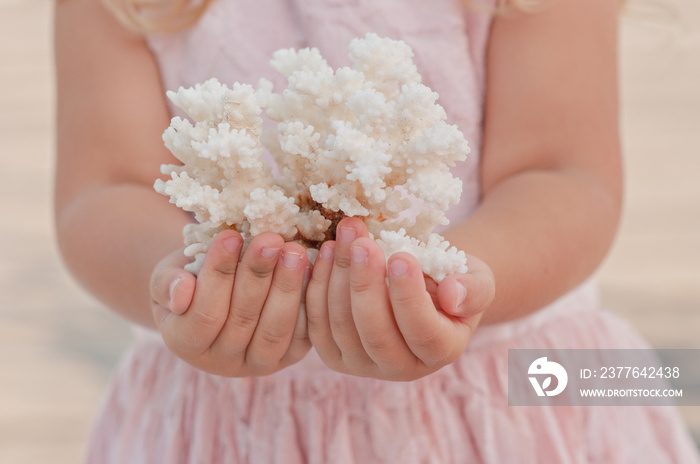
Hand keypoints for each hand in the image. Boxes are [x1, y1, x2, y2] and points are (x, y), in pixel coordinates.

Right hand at [150, 230, 310, 376]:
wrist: (215, 293)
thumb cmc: (187, 278)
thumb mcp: (166, 275)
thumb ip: (166, 283)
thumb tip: (180, 292)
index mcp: (185, 343)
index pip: (204, 313)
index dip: (217, 275)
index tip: (229, 236)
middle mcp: (222, 362)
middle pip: (242, 321)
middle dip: (258, 275)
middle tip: (271, 239)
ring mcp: (257, 363)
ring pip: (275, 330)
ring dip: (287, 288)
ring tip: (294, 251)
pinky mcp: (289, 357)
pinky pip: (302, 335)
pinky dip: (308, 302)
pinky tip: (313, 269)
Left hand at [306, 218, 494, 380]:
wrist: (422, 284)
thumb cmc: (452, 279)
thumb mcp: (475, 278)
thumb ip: (473, 289)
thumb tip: (453, 295)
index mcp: (440, 352)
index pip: (423, 332)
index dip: (409, 297)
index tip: (401, 256)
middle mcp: (401, 368)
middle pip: (376, 334)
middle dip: (366, 284)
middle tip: (363, 243)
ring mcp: (362, 364)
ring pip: (341, 326)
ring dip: (338, 276)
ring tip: (345, 234)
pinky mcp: (333, 352)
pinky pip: (317, 322)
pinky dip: (318, 284)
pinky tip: (327, 250)